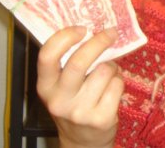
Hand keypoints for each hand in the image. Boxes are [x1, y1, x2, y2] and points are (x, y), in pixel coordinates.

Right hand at [37, 27, 123, 147]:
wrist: (83, 141)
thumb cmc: (74, 103)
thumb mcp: (62, 86)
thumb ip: (68, 62)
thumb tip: (92, 29)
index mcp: (45, 86)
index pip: (47, 56)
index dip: (65, 37)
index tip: (82, 28)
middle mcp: (59, 100)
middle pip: (79, 62)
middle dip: (99, 42)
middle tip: (111, 32)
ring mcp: (80, 111)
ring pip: (104, 71)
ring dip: (111, 66)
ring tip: (107, 74)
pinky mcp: (101, 118)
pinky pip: (117, 85)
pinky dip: (119, 81)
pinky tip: (112, 88)